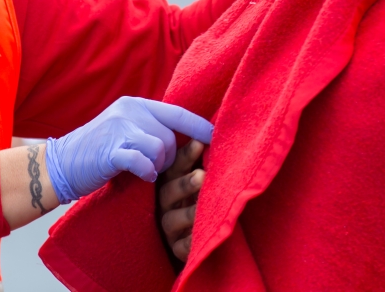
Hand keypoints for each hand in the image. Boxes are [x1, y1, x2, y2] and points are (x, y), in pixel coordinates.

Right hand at [45, 97, 212, 203]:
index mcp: (136, 104)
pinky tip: (141, 176)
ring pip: (161, 148)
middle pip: (171, 136)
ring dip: (157, 166)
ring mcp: (119, 128)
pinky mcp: (110, 150)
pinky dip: (146, 172)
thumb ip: (150, 127)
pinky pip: (143, 161)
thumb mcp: (125, 129)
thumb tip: (183, 136)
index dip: (199, 125)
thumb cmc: (98, 151)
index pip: (177, 112)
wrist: (60, 163)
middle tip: (153, 167)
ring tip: (143, 171)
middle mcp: (129, 110)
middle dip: (169, 158)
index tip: (217, 137)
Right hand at [159, 139, 204, 261]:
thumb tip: (218, 135)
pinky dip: (190, 242)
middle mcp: (166, 203)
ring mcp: (169, 228)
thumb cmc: (203, 198)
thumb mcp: (202, 178)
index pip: (174, 166)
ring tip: (204, 207)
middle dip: (185, 183)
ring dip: (189, 212)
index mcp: (171, 182)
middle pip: (169, 191)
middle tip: (202, 175)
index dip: (185, 155)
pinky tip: (200, 236)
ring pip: (172, 220)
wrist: (198, 236)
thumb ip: (205, 161)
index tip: (200, 143)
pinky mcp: (176, 249)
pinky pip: (181, 247)